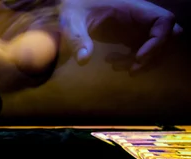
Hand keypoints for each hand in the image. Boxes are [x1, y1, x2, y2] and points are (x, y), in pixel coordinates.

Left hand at [60, 0, 182, 72]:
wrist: (71, 9)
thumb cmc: (73, 10)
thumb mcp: (71, 22)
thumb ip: (77, 39)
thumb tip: (83, 60)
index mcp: (133, 8)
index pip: (164, 21)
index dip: (159, 41)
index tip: (138, 57)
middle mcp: (141, 17)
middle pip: (170, 35)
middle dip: (155, 56)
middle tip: (132, 68)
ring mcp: (138, 27)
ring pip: (159, 47)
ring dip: (143, 62)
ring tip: (115, 66)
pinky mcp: (132, 37)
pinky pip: (145, 52)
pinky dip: (134, 62)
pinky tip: (112, 63)